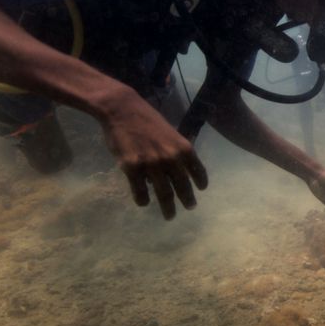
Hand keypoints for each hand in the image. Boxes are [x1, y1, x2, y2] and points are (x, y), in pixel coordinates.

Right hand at [101, 89, 207, 219]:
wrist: (123, 110)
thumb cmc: (147, 120)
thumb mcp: (170, 133)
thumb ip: (176, 151)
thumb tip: (176, 172)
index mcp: (183, 148)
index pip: (198, 170)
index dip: (200, 182)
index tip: (201, 189)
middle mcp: (171, 159)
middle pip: (183, 187)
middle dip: (187, 200)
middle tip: (190, 208)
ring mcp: (152, 165)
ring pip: (164, 194)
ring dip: (168, 208)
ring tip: (170, 215)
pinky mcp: (133, 168)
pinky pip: (140, 192)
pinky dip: (143, 200)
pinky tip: (144, 203)